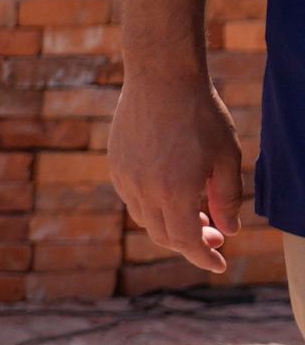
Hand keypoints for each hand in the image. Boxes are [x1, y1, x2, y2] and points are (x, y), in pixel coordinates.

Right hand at [112, 70, 244, 273]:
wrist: (161, 79)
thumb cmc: (201, 115)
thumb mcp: (226, 158)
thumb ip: (228, 198)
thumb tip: (229, 230)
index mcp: (175, 191)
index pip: (187, 241)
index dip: (204, 258)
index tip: (220, 265)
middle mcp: (144, 190)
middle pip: (163, 236)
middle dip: (191, 243)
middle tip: (215, 237)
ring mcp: (126, 177)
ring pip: (145, 219)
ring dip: (171, 225)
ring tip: (196, 214)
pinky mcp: (116, 164)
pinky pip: (133, 198)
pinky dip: (153, 207)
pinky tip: (172, 193)